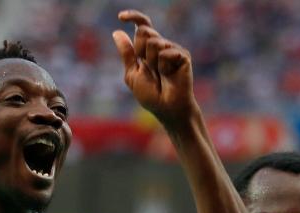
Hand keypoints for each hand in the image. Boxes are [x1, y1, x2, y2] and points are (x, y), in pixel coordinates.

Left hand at [113, 9, 196, 128]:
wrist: (166, 108)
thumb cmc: (150, 95)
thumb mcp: (133, 73)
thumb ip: (127, 53)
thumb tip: (117, 31)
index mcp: (148, 48)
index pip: (142, 26)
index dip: (133, 17)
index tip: (121, 17)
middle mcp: (161, 45)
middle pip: (144, 32)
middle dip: (140, 51)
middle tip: (149, 68)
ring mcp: (173, 49)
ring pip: (154, 42)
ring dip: (151, 62)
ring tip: (160, 74)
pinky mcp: (183, 55)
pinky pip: (165, 53)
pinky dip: (163, 66)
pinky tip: (170, 75)